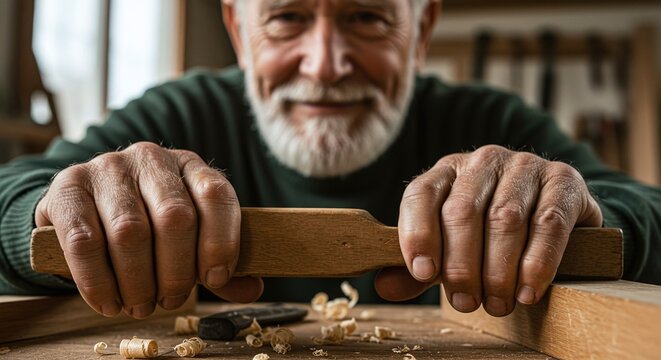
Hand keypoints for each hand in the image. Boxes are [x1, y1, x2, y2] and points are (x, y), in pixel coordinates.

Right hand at [35, 142, 262, 317]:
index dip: (221, 241)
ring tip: (140, 306)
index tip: (214, 279)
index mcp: (189, 166)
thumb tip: (253, 287)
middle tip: (170, 301)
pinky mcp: (69, 187)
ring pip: (130, 232)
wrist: (84, 208)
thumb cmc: (148, 227)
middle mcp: (151, 159)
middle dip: (176, 272)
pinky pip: (84, 241)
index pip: (216, 194)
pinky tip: (108, 302)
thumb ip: (219, 263)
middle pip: (175, 218)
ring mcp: (107, 168)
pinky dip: (99, 282)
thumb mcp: (188, 238)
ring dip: (138, 282)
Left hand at [374, 145, 601, 315]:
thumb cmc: (491, 234)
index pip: (421, 194)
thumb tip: (385, 287)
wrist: (555, 214)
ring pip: (504, 218)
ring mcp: (525, 166)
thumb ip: (420, 267)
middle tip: (465, 302)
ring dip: (498, 270)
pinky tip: (527, 291)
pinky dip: (537, 262)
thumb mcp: (451, 247)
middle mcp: (483, 161)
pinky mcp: (564, 181)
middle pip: (462, 211)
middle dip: (461, 264)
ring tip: (496, 304)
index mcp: (447, 171)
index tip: (423, 273)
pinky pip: (549, 223)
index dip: (418, 234)